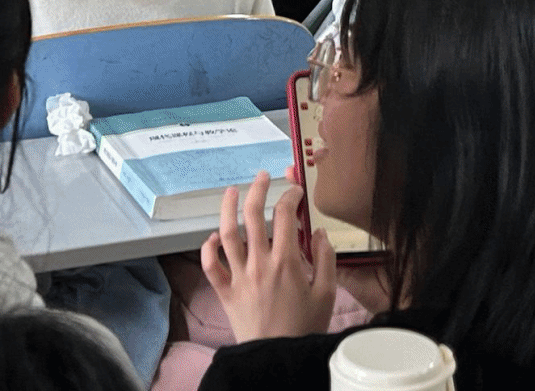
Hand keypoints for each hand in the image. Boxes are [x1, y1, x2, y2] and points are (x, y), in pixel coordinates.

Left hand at [200, 173, 335, 343]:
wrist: (276, 357)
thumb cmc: (303, 328)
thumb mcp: (326, 294)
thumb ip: (326, 259)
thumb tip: (319, 233)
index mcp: (287, 263)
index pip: (286, 216)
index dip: (291, 196)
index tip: (296, 192)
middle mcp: (260, 264)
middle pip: (253, 215)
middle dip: (258, 189)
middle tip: (263, 176)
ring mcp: (239, 277)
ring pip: (227, 233)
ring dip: (227, 208)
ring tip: (231, 190)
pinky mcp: (225, 292)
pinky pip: (210, 266)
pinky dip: (208, 248)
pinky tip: (215, 236)